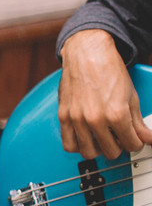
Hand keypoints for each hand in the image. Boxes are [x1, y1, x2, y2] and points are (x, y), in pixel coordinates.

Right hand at [59, 29, 151, 158]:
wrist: (88, 53)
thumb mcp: (131, 97)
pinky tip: (86, 138)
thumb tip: (147, 138)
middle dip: (119, 146)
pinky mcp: (63, 116)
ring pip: (89, 152)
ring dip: (98, 148)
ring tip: (102, 139)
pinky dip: (78, 145)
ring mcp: (77, 118)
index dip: (136, 143)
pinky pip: (69, 144)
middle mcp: (95, 118)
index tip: (134, 139)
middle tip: (119, 138)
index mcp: (116, 114)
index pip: (132, 145)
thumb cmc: (108, 70)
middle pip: (111, 152)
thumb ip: (138, 122)